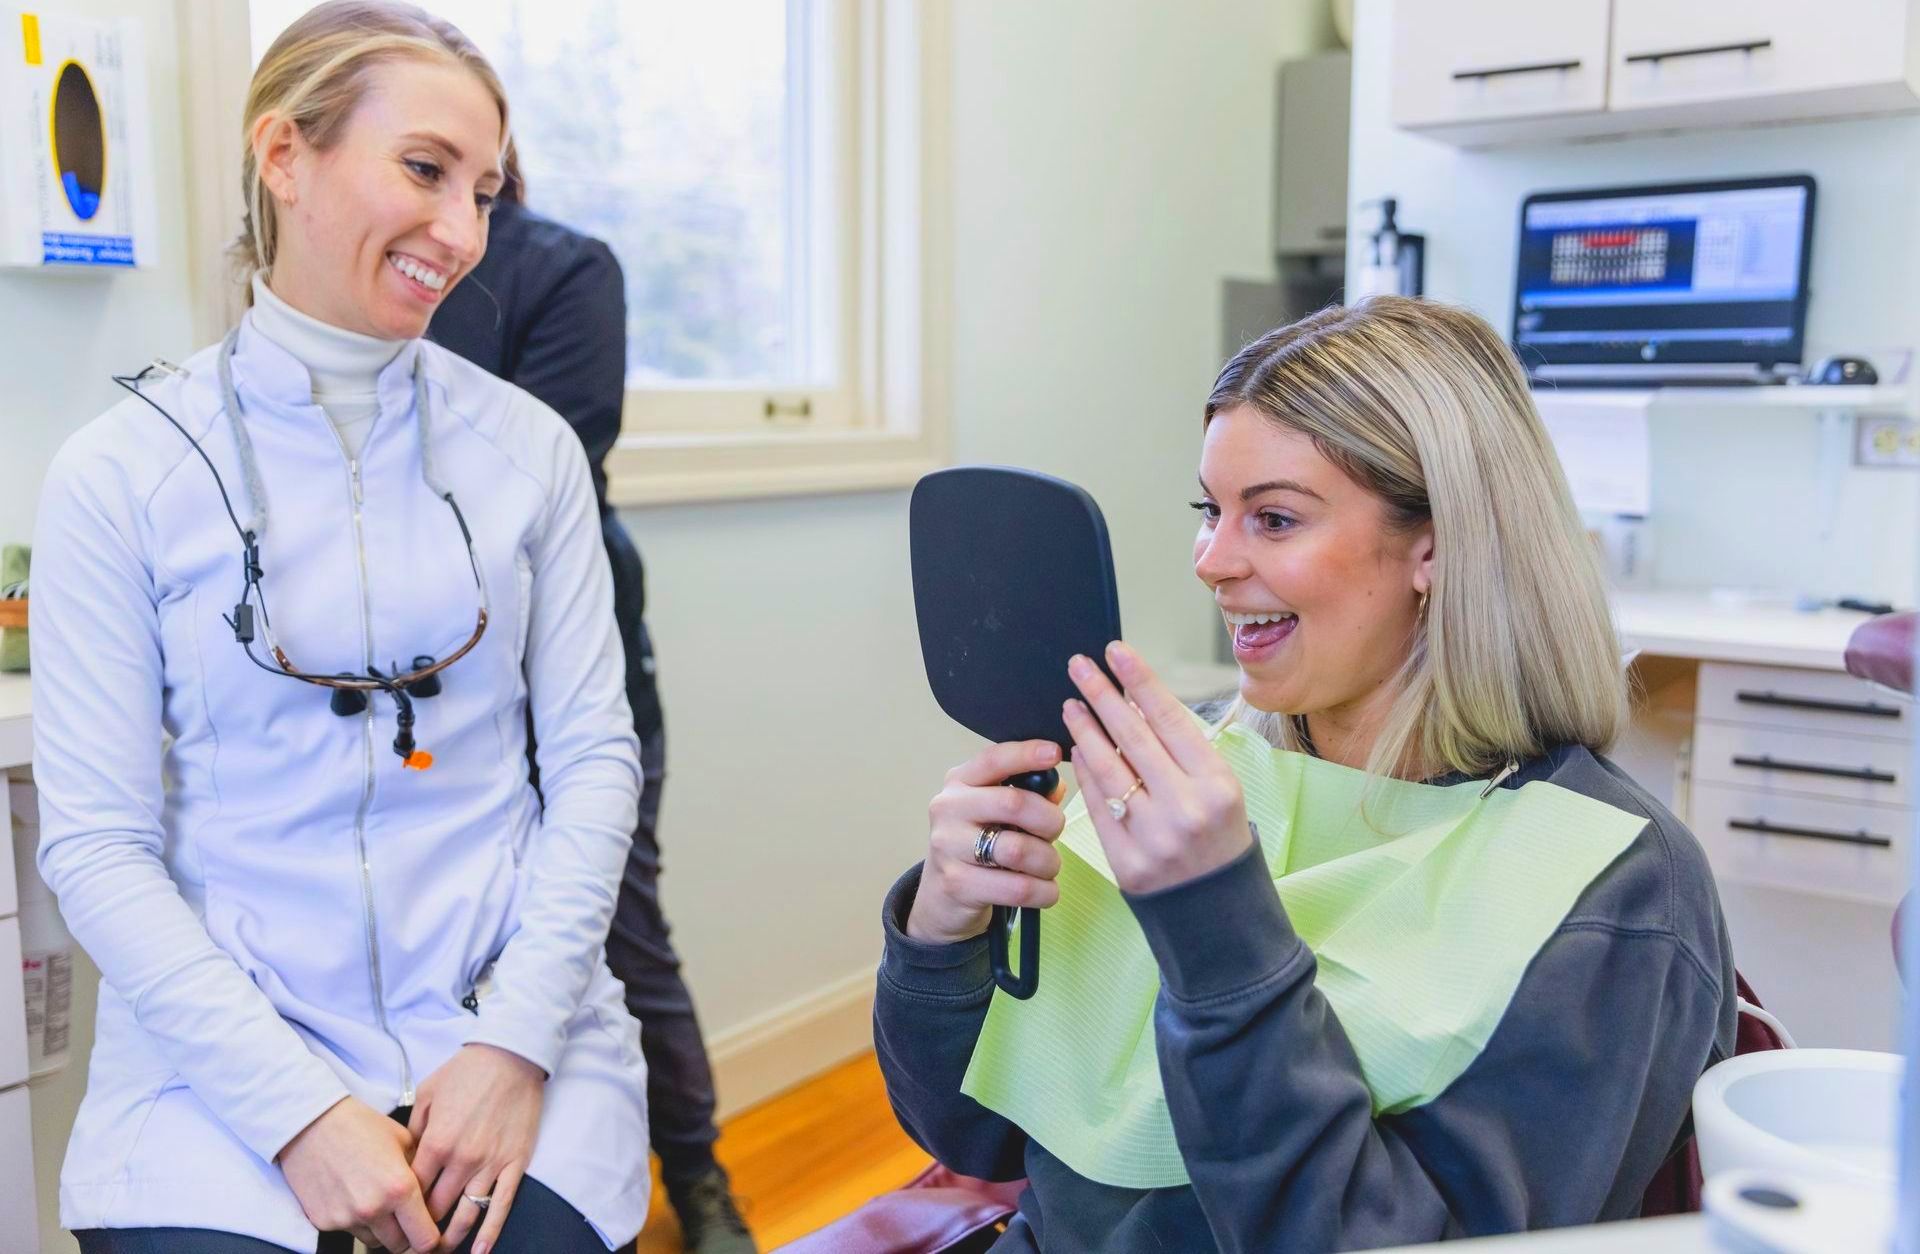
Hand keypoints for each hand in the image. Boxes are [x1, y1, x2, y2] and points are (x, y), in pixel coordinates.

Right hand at [278, 1096, 440, 1251]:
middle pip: (400, 1246)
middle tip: (404, 1216)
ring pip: (375, 1241)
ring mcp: (346, 1218)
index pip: (425, 1240)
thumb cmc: (360, 1125)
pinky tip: (353, 1195)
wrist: (311, 1124)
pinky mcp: (324, 1222)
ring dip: (381, 1229)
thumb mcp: (404, 1140)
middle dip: (406, 1234)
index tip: (430, 1230)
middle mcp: (373, 1209)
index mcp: (400, 1188)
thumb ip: (421, 1172)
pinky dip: (355, 1221)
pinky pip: (349, 1231)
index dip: (431, 1237)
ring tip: (376, 1200)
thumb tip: (432, 1195)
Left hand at [407, 1043, 545, 1253]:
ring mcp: (491, 1163)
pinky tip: (480, 1251)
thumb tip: (405, 1159)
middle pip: (436, 1208)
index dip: (401, 1205)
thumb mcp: (427, 1094)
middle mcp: (462, 1159)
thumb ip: (413, 1131)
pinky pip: (502, 1205)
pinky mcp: (515, 1163)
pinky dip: (490, 1232)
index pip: (412, 1189)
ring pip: (467, 1214)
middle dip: (422, 1227)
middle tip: (413, 1240)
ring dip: (451, 1237)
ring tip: (440, 1249)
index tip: (395, 1216)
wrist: (511, 1055)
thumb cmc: (467, 1071)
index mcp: (436, 1142)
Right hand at [906, 739, 1068, 944]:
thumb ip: (1029, 795)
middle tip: (1056, 832)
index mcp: (960, 782)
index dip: (1026, 754)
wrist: (943, 894)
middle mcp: (948, 809)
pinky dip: (1044, 891)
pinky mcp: (957, 884)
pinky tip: (1045, 890)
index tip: (1055, 752)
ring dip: (1048, 861)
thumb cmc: (980, 844)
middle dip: (1049, 820)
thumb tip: (1057, 785)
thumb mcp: (998, 813)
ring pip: (1018, 850)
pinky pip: (1017, 887)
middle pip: (1014, 804)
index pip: (993, 759)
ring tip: (1049, 867)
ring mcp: (948, 847)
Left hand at [1064, 641, 1253, 894]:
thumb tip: (1135, 704)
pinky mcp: (1126, 860)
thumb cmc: (1218, 837)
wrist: (1216, 909)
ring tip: (1071, 704)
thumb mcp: (1220, 789)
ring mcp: (1153, 836)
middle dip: (1101, 695)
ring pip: (1108, 769)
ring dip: (1084, 730)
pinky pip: (1096, 805)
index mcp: (1216, 784)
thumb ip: (1182, 751)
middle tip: (1079, 666)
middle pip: (1132, 737)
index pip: (1169, 718)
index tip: (1115, 651)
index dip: (1139, 680)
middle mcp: (1185, 807)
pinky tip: (1075, 749)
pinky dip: (1084, 773)